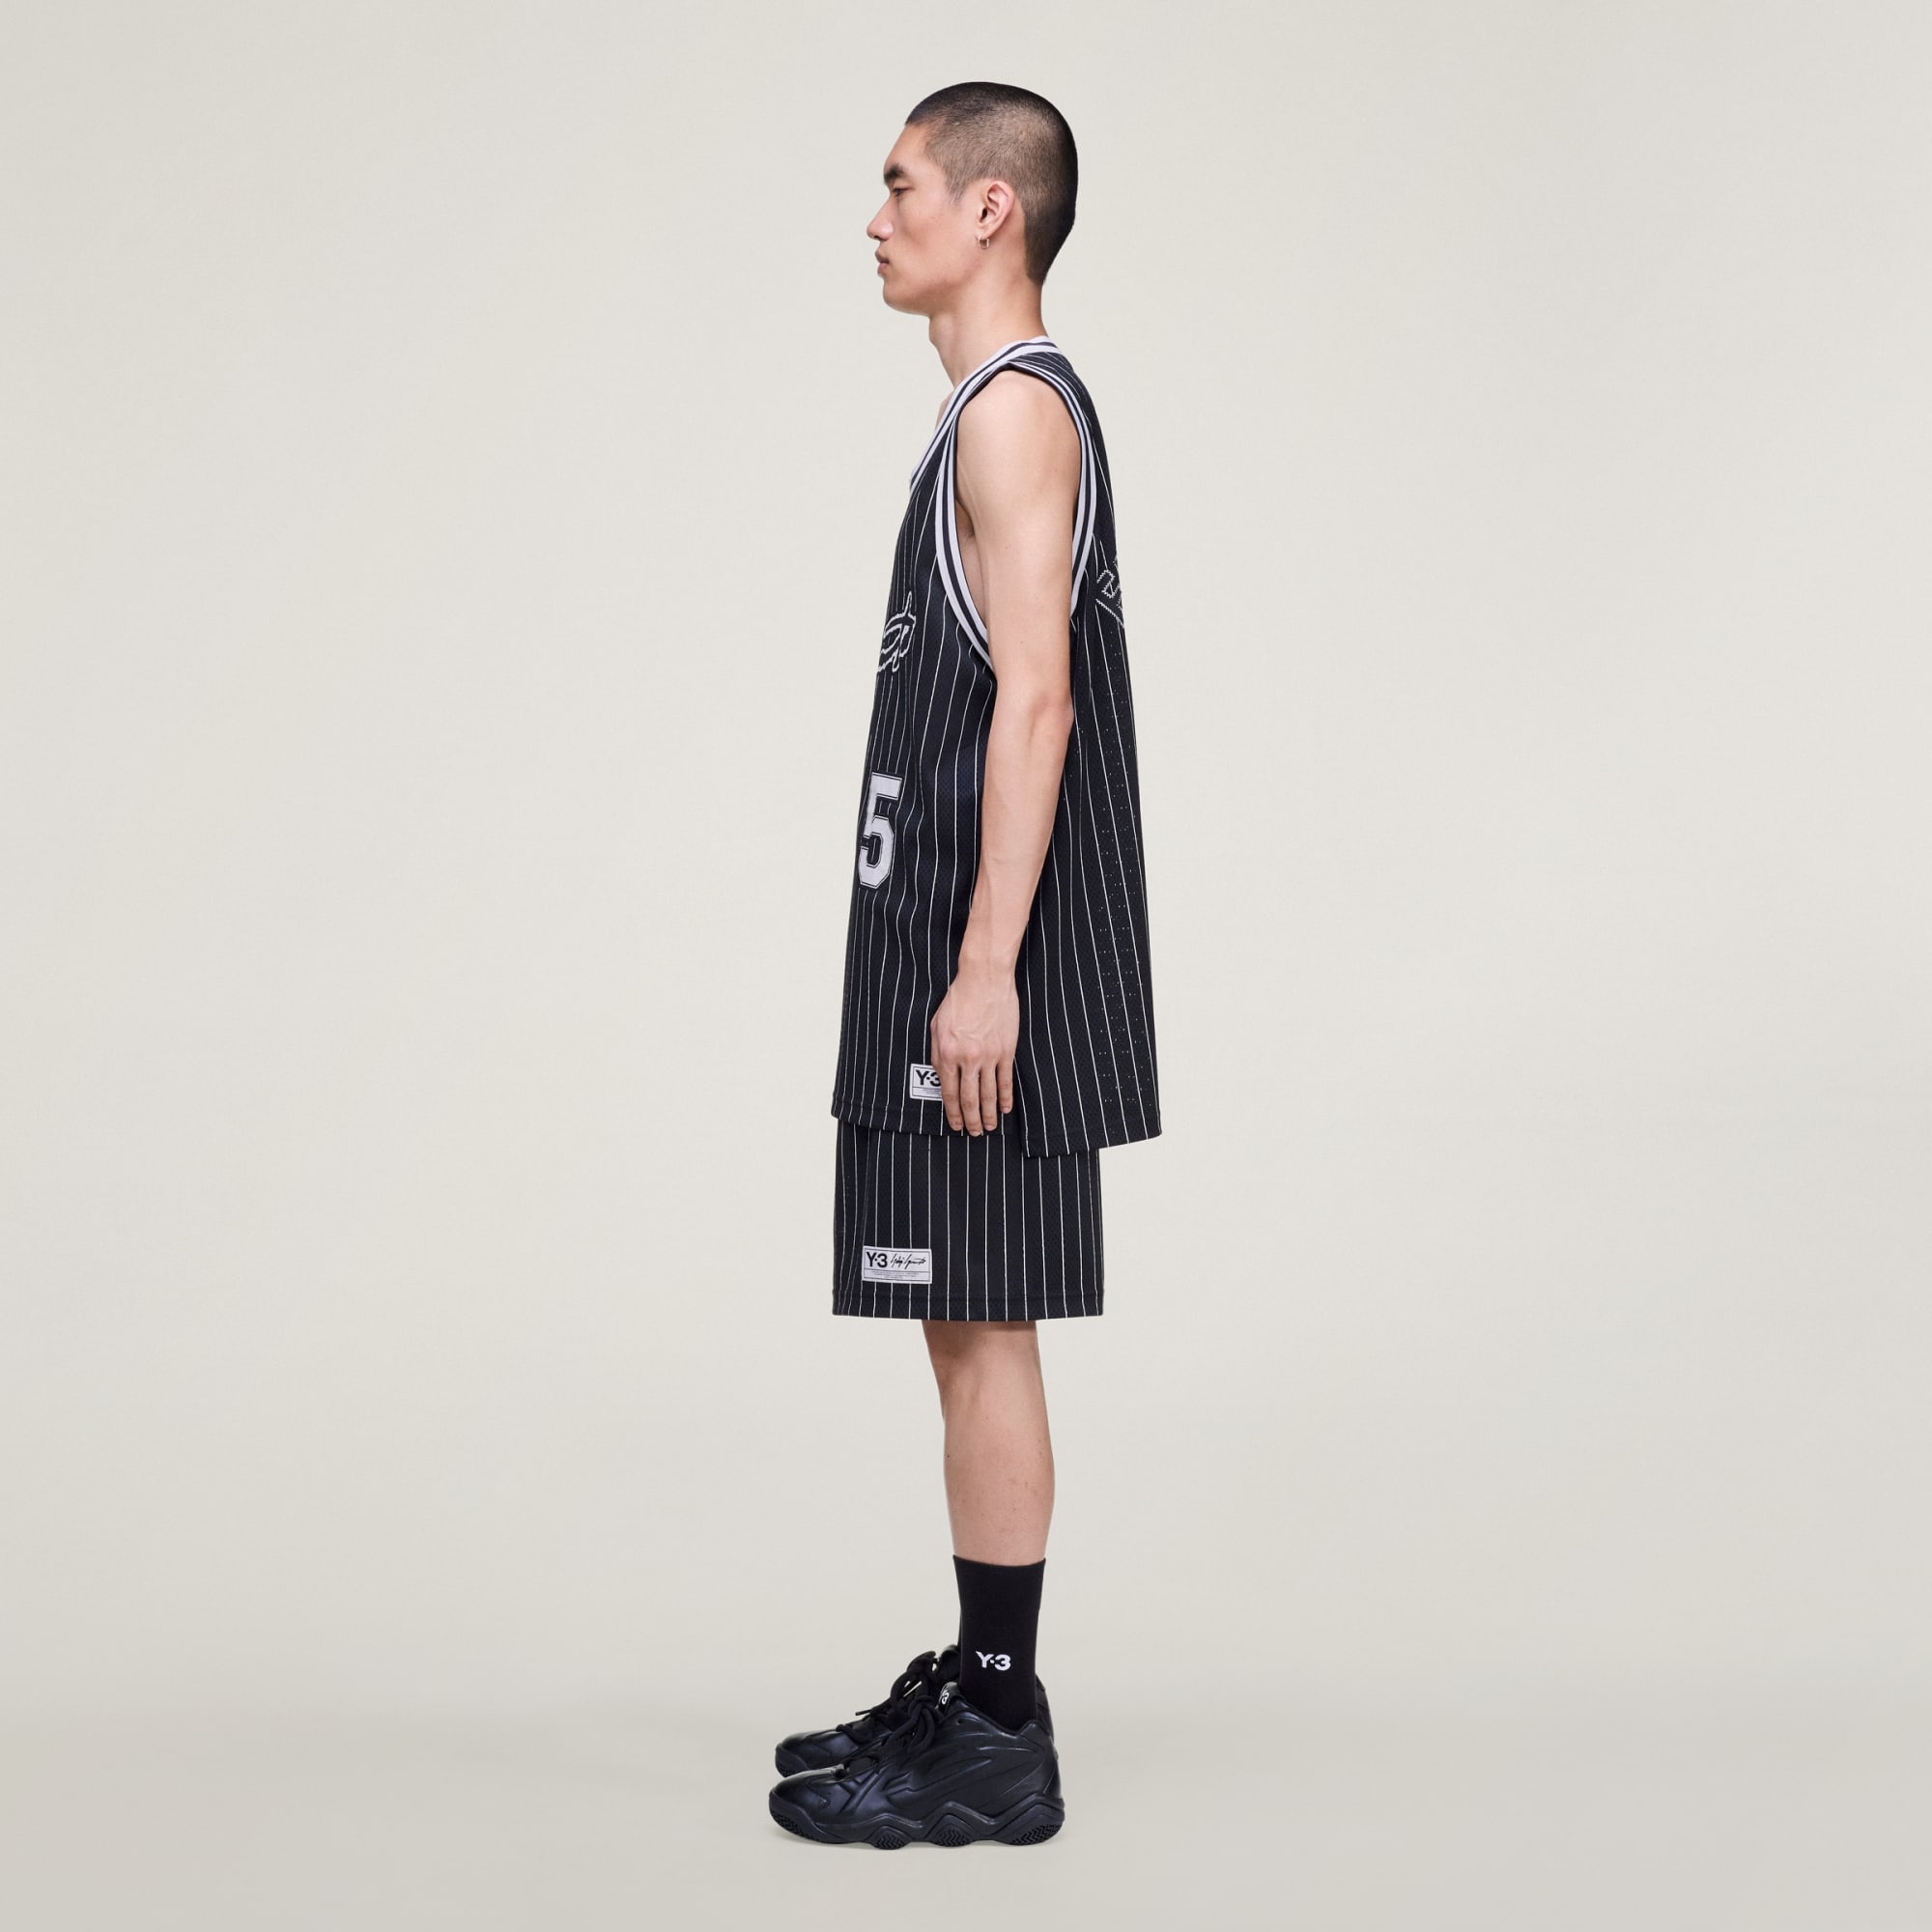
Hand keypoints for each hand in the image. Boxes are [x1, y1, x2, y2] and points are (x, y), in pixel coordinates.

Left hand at [929, 959, 1018, 1134]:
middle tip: (974, 1133)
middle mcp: (968, 1058)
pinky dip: (1006, 1096)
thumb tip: (941, 1076)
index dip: (952, 1112)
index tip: (956, 1125)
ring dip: (989, 1113)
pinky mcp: (1006, 1050)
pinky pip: (1006, 1079)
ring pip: (988, 1093)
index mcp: (947, 1053)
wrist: (984, 979)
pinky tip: (1005, 1108)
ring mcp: (989, 1055)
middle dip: (971, 1119)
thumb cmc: (958, 999)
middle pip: (969, 1098)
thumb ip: (937, 1052)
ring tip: (990, 1126)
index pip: (949, 1092)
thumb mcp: (936, 1024)